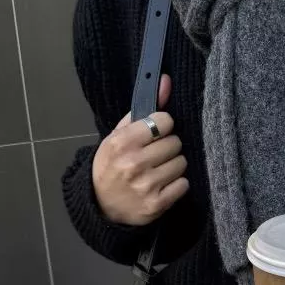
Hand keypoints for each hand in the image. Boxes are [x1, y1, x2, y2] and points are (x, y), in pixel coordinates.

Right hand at [93, 74, 188, 225]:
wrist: (101, 204)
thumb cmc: (112, 164)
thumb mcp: (119, 135)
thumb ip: (144, 108)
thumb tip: (166, 80)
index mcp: (122, 143)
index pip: (163, 121)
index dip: (162, 126)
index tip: (156, 133)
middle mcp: (134, 163)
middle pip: (175, 143)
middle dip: (168, 146)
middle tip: (156, 154)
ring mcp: (147, 185)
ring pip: (181, 163)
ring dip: (173, 165)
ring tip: (159, 169)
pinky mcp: (157, 204)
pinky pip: (183, 184)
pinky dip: (177, 184)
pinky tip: (163, 184)